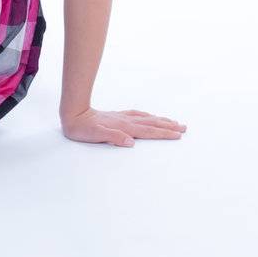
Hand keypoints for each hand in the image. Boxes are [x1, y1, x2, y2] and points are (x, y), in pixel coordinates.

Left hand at [60, 108, 186, 146]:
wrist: (73, 114)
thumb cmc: (83, 129)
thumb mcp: (95, 136)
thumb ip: (113, 137)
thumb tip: (131, 142)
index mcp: (124, 127)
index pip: (148, 131)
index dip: (164, 133)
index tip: (178, 134)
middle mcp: (126, 121)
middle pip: (152, 123)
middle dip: (168, 126)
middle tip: (184, 128)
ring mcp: (122, 117)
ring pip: (147, 118)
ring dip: (161, 120)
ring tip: (173, 122)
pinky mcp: (117, 116)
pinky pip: (138, 115)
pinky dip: (148, 116)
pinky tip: (150, 117)